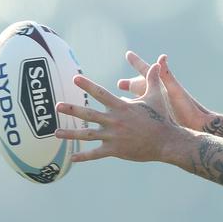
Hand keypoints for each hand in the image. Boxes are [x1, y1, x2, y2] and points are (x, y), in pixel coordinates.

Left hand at [55, 62, 176, 161]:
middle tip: (57, 105)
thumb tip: (157, 64)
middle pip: (89, 114)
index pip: (101, 94)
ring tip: (56, 132)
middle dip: (72, 109)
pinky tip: (72, 158)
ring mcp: (113, 136)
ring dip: (71, 134)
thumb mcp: (156, 96)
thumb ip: (153, 80)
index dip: (87, 85)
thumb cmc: (161, 117)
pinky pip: (96, 153)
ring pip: (88, 135)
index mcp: (122, 107)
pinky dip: (83, 156)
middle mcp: (115, 121)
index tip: (75, 78)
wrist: (166, 141)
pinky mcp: (115, 150)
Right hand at [117, 50, 211, 130]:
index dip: (136, 62)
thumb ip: (166, 75)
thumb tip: (161, 57)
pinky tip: (131, 116)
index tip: (128, 54)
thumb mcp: (175, 90)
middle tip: (120, 84)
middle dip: (130, 84)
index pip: (145, 70)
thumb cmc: (187, 107)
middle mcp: (159, 94)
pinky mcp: (157, 117)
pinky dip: (135, 111)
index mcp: (161, 85)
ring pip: (140, 99)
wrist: (196, 126)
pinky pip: (143, 112)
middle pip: (140, 85)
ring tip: (120, 99)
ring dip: (130, 98)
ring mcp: (158, 106)